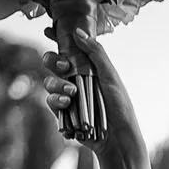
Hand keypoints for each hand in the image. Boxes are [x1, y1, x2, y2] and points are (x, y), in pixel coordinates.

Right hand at [40, 27, 142, 159]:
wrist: (117, 138)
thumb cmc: (120, 107)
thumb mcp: (110, 77)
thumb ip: (95, 53)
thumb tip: (78, 31)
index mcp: (89, 69)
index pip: (70, 50)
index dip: (58, 39)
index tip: (49, 30)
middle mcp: (76, 80)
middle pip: (52, 63)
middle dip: (52, 61)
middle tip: (63, 66)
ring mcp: (68, 97)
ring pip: (49, 82)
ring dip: (56, 84)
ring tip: (72, 93)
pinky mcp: (63, 113)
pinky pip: (50, 101)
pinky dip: (55, 100)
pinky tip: (66, 104)